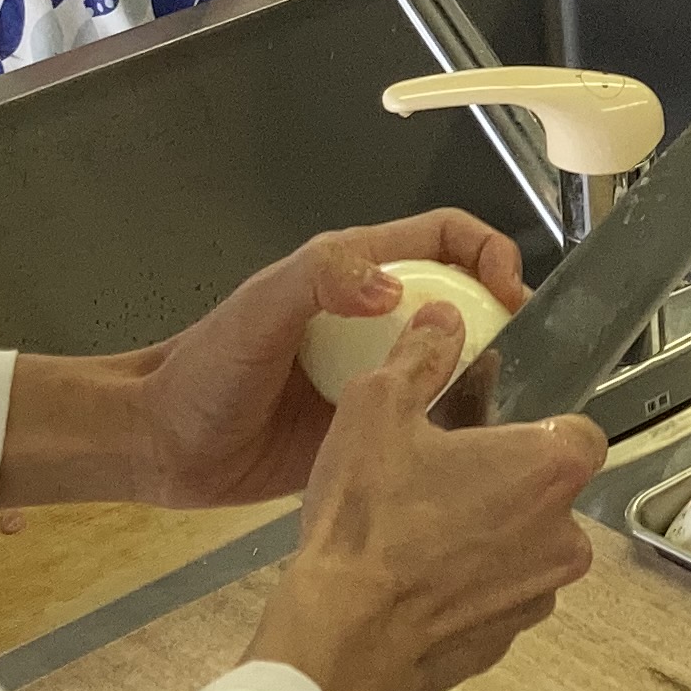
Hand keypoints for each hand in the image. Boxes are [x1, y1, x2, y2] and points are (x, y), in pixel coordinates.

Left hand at [132, 215, 533, 507]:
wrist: (165, 446)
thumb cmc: (205, 368)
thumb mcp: (259, 308)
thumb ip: (320, 277)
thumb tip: (395, 290)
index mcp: (356, 275)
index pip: (445, 239)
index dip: (488, 252)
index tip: (511, 295)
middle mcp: (377, 321)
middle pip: (464, 300)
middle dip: (504, 318)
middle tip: (525, 359)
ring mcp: (378, 376)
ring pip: (455, 362)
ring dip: (489, 374)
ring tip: (509, 407)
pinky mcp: (374, 429)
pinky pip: (430, 420)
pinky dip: (459, 428)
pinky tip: (473, 451)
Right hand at [245, 305, 604, 690]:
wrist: (340, 639)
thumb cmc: (367, 525)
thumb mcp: (377, 409)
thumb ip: (420, 355)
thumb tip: (440, 322)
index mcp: (551, 468)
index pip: (578, 432)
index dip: (530, 426)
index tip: (485, 427)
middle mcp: (565, 535)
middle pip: (548, 489)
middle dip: (501, 478)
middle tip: (435, 471)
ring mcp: (539, 593)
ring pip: (523, 543)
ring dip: (485, 531)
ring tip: (415, 525)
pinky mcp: (506, 638)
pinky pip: (497, 593)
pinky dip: (466, 582)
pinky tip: (412, 572)